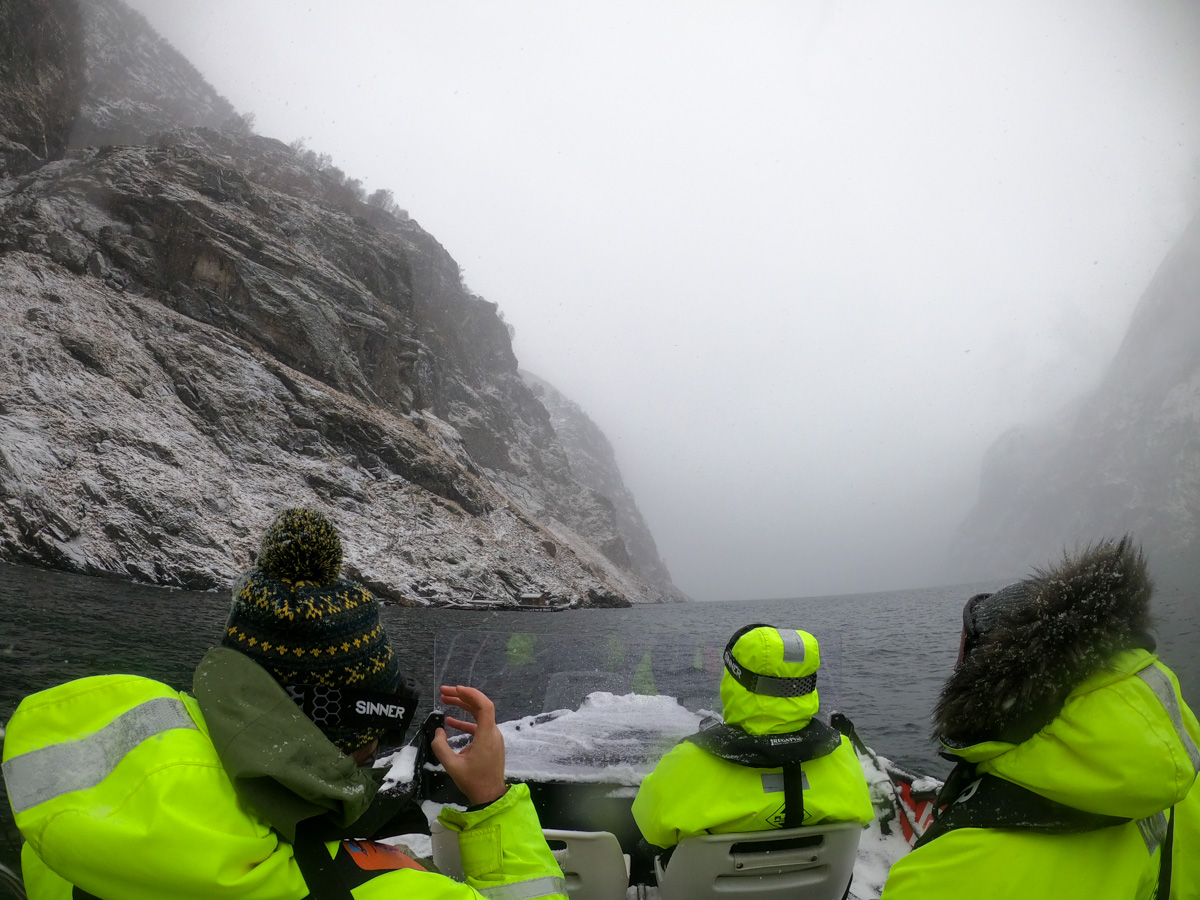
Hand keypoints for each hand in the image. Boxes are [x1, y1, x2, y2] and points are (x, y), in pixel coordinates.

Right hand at [430, 685, 507, 806]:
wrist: (490, 796)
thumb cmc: (473, 781)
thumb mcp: (452, 765)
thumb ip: (441, 747)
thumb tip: (438, 731)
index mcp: (487, 734)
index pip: (484, 705)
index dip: (471, 694)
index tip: (455, 689)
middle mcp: (492, 732)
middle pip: (479, 706)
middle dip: (461, 696)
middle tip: (443, 692)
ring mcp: (493, 737)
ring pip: (479, 715)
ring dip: (463, 707)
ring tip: (445, 700)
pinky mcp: (490, 743)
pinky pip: (479, 726)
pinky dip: (465, 722)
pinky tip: (450, 722)